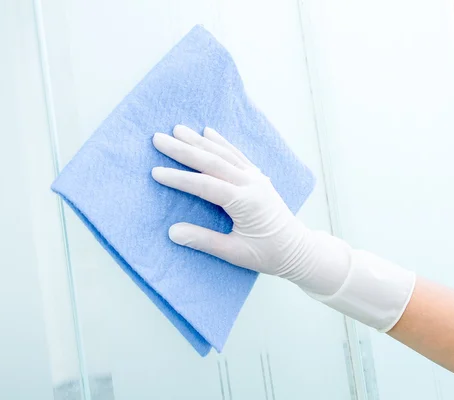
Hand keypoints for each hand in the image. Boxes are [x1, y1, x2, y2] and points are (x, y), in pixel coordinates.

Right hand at [151, 125, 350, 295]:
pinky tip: (209, 132)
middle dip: (183, 150)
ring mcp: (255, 178)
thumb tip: (172, 232)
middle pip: (211, 162)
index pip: (205, 185)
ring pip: (223, 153)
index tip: (156, 172)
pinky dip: (221, 142)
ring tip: (178, 129)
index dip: (179, 179)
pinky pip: (236, 154)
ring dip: (199, 141)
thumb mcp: (234, 253)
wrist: (297, 249)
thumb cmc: (267, 254)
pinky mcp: (258, 177)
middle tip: (158, 138)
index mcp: (244, 202)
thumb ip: (203, 241)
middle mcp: (250, 184)